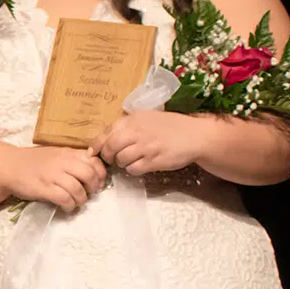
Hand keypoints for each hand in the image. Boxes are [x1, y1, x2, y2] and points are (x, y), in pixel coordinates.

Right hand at [3, 144, 108, 211]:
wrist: (8, 166)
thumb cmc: (32, 161)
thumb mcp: (55, 154)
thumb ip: (72, 159)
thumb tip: (92, 170)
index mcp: (67, 153)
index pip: (93, 161)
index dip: (100, 173)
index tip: (98, 182)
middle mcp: (62, 162)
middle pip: (89, 174)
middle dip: (94, 188)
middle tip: (89, 194)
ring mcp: (52, 175)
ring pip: (78, 189)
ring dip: (82, 200)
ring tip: (78, 203)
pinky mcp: (44, 188)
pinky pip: (64, 199)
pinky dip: (70, 206)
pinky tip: (67, 208)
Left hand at [93, 111, 207, 177]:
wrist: (195, 136)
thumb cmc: (172, 127)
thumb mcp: (149, 118)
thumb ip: (130, 125)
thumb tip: (109, 136)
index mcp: (134, 119)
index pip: (107, 131)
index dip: (97, 144)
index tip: (94, 152)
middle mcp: (138, 132)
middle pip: (111, 146)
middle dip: (107, 156)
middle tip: (111, 159)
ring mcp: (145, 147)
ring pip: (121, 159)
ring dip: (121, 163)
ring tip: (130, 160)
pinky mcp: (153, 161)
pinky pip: (133, 169)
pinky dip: (132, 170)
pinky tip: (140, 165)